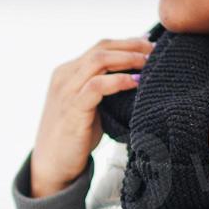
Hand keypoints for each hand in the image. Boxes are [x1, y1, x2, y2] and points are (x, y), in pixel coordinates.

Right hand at [30, 36, 153, 197]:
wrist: (52, 165)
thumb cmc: (75, 137)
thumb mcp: (88, 105)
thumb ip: (103, 89)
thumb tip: (136, 77)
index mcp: (67, 72)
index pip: (101, 46)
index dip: (128, 43)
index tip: (150, 46)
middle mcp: (64, 76)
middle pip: (102, 48)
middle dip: (132, 46)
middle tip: (156, 52)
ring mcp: (66, 91)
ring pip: (99, 60)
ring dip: (129, 59)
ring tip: (149, 64)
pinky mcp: (72, 108)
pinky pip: (97, 85)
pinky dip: (119, 80)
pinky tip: (136, 82)